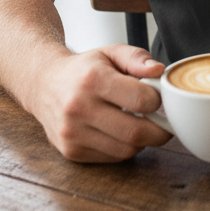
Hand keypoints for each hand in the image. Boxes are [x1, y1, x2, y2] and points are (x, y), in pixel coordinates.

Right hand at [28, 44, 172, 162]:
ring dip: (143, 141)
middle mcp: (79, 108)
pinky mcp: (71, 151)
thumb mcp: (111, 52)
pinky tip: (123, 133)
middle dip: (159, 130)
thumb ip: (137, 58)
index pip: (140, 100)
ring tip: (144, 125)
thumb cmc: (83, 68)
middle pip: (135, 132)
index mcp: (93, 79)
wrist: (44, 84)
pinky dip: (125, 148)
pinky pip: (111, 158)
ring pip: (125, 150)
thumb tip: (159, 71)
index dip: (158, 101)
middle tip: (166, 122)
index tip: (160, 98)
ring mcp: (73, 133)